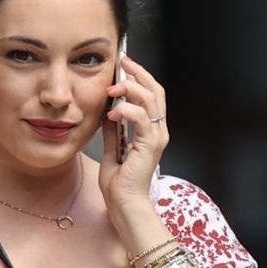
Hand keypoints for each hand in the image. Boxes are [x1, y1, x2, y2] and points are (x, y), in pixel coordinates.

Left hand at [98, 52, 167, 223]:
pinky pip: (141, 117)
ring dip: (131, 89)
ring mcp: (155, 138)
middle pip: (156, 91)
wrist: (123, 204)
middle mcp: (157, 132)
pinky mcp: (149, 145)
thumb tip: (108, 113)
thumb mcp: (111, 150)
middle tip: (123, 63)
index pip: (151, 96)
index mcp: (150, 132)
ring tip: (113, 90)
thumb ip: (113, 131)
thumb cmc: (119, 185)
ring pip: (150, 99)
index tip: (124, 66)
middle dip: (139, 74)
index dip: (140, 78)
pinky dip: (126, 109)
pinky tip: (113, 113)